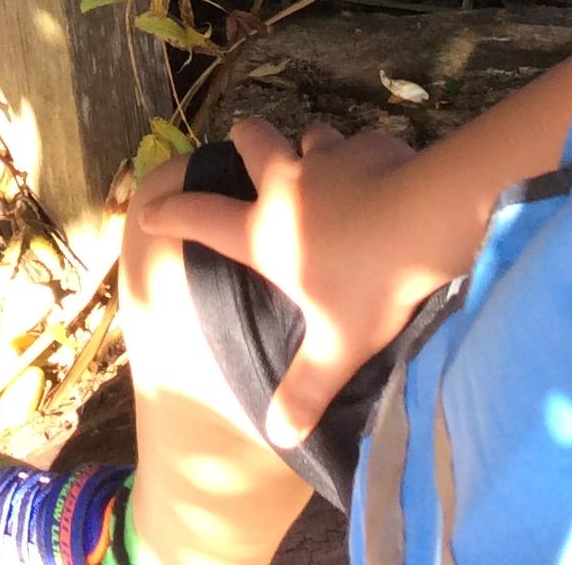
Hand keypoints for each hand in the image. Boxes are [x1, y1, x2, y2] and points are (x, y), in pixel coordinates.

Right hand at [138, 119, 440, 447]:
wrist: (423, 224)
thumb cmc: (368, 287)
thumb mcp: (337, 349)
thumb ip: (306, 390)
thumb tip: (279, 435)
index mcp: (266, 233)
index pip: (202, 219)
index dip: (171, 215)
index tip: (149, 213)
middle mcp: (288, 186)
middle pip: (252, 140)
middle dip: (245, 139)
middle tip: (248, 147)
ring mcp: (329, 159)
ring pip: (310, 135)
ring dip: (313, 148)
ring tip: (326, 165)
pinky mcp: (372, 146)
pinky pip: (365, 142)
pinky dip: (369, 155)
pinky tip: (386, 171)